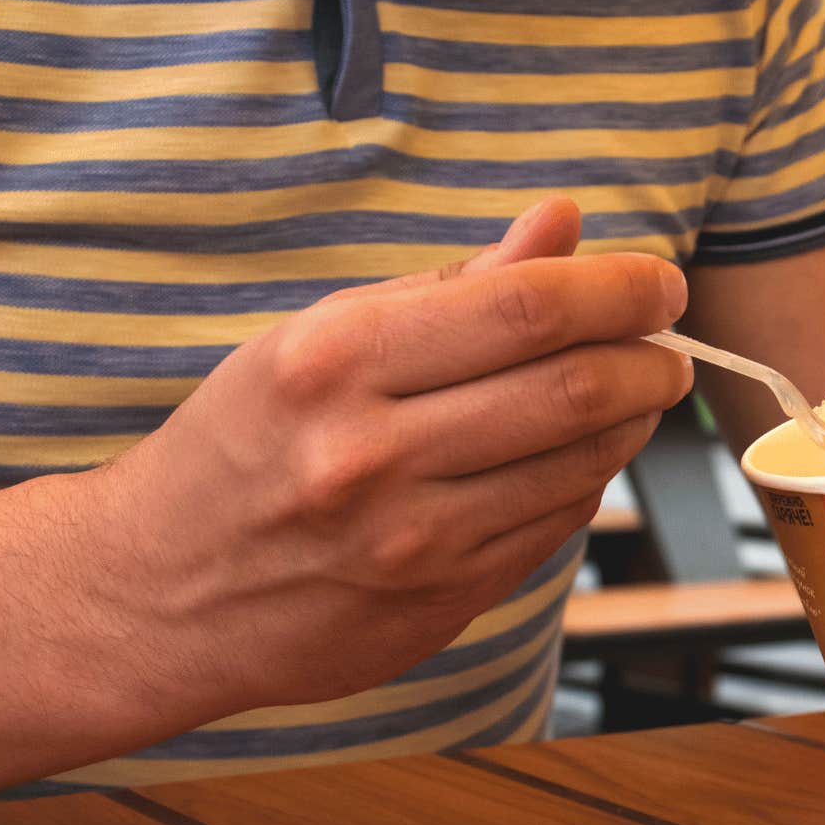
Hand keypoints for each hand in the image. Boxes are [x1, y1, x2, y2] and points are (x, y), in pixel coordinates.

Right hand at [95, 197, 692, 715]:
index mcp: (335, 361)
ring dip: (633, 422)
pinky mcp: (440, 602)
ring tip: (635, 392)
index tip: (658, 281)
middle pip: (573, 388)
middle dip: (650, 359)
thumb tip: (564, 222)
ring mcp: (411, 540)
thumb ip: (456, 286)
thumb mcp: (320, 338)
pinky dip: (588, 479)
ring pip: (582, 463)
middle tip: (669, 344)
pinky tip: (577, 454)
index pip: (524, 308)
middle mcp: (371, 453)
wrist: (154, 594)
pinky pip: (557, 524)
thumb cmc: (246, 444)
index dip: (618, 289)